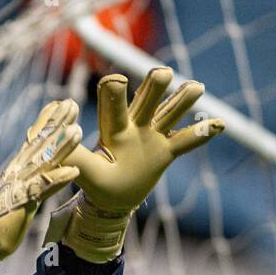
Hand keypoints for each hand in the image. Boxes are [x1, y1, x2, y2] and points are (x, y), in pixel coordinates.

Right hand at [0, 98, 82, 258]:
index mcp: (16, 169)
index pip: (33, 140)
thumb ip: (31, 181)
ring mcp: (19, 186)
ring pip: (44, 162)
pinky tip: (74, 171)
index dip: (46, 121)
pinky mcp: (22, 203)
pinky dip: (58, 179)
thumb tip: (43, 172)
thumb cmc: (2, 220)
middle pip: (39, 144)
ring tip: (78, 131)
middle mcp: (17, 172)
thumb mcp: (20, 194)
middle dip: (56, 123)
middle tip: (71, 104)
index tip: (60, 104)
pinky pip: (43, 189)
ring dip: (62, 147)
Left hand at [46, 67, 225, 261]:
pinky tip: (220, 123)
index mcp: (113, 128)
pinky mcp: (165, 152)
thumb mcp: (85, 172)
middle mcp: (134, 126)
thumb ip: (74, 157)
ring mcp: (152, 137)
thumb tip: (55, 144)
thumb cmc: (96, 183)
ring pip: (169, 113)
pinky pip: (186, 142)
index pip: (113, 103)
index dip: (112, 92)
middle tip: (162, 73)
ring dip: (182, 102)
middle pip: (146, 100)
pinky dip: (202, 133)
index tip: (115, 81)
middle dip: (154, 87)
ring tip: (196, 87)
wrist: (112, 200)